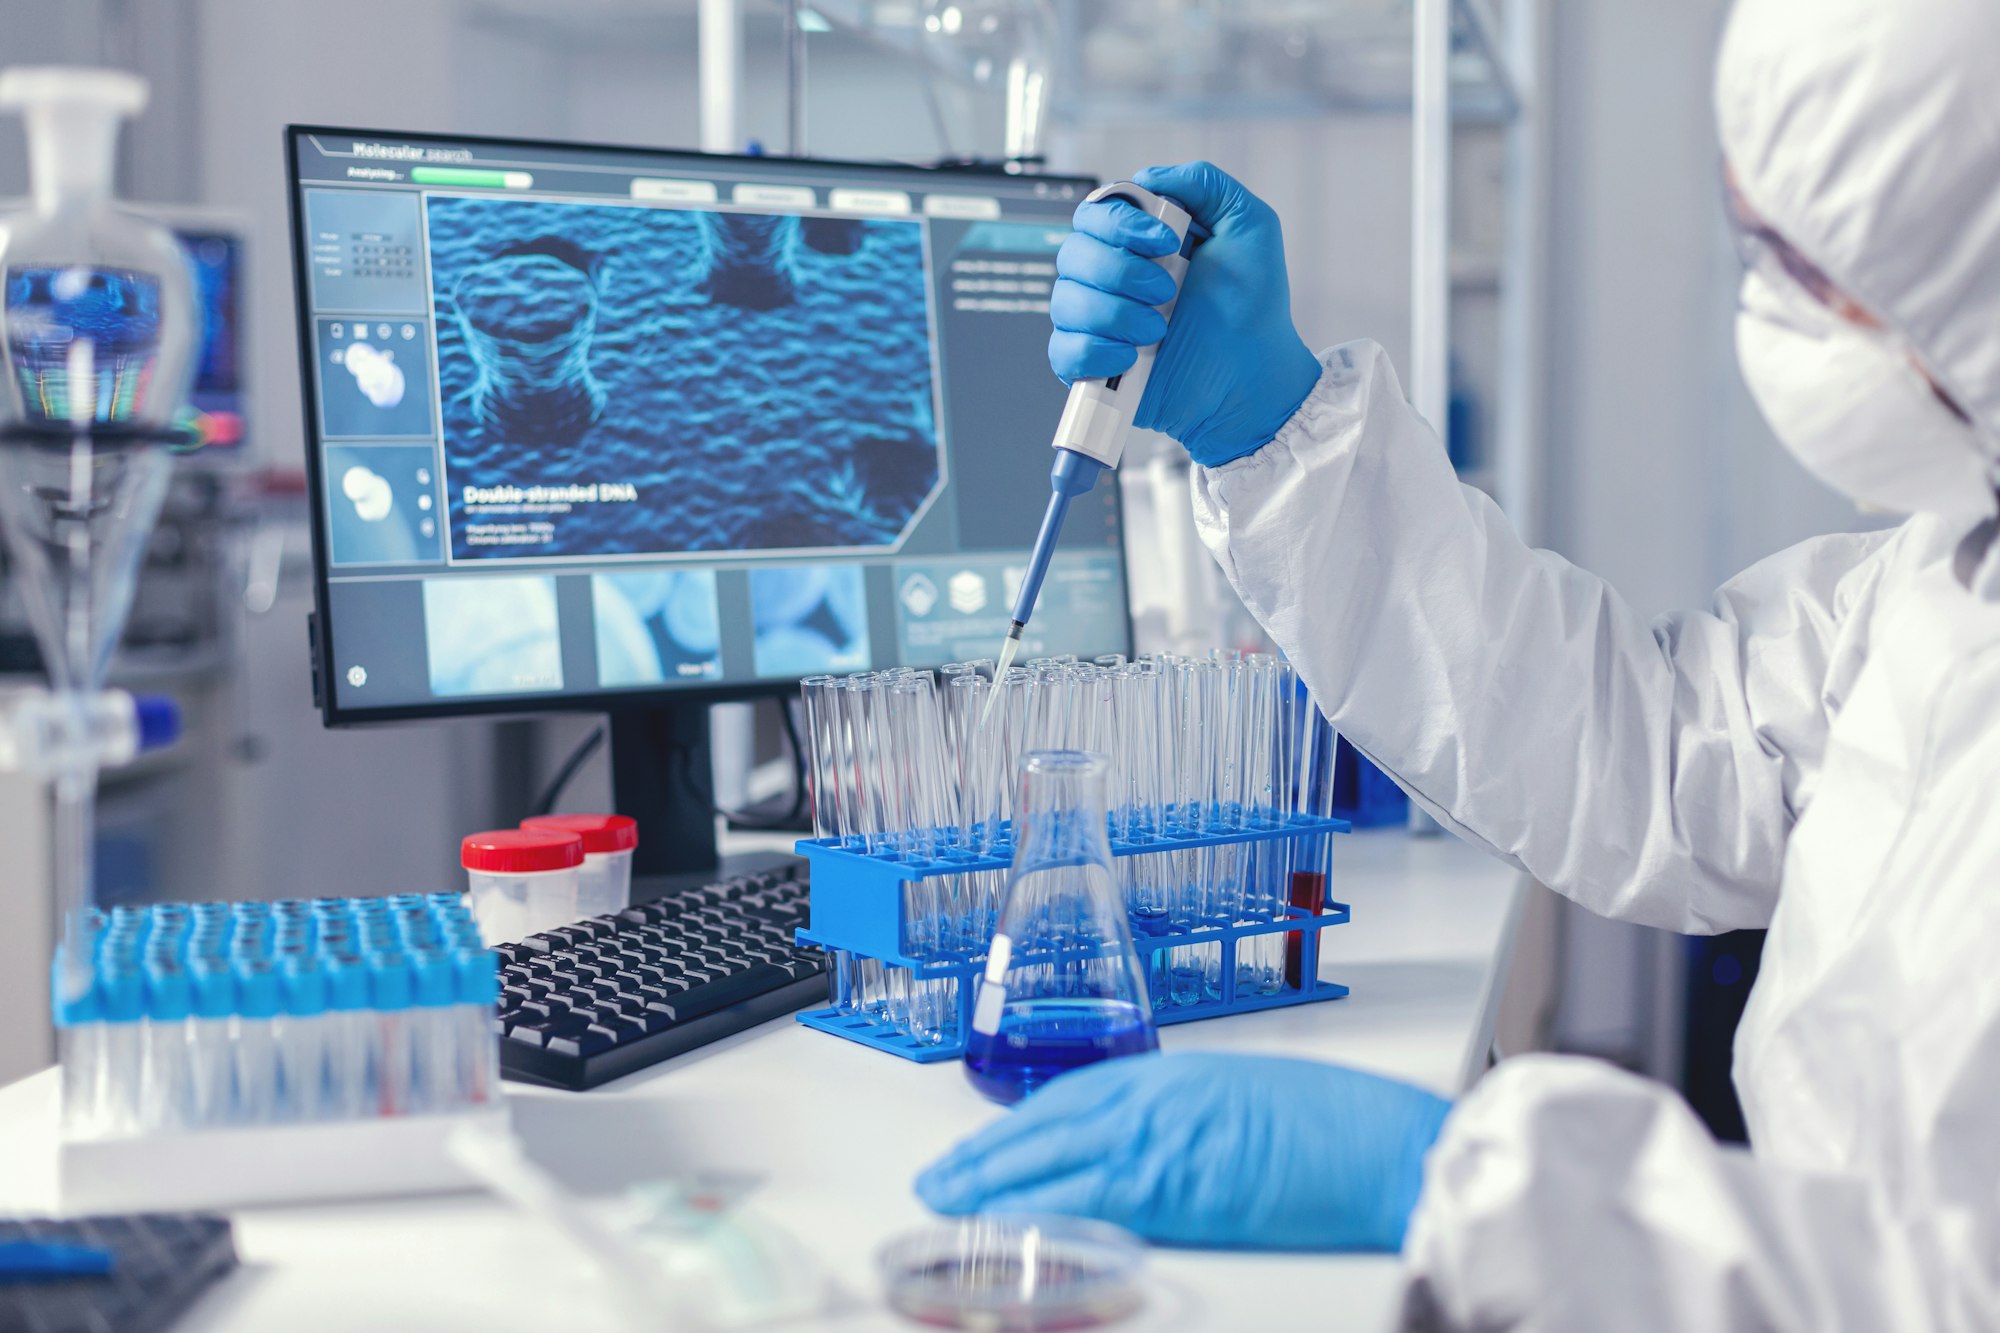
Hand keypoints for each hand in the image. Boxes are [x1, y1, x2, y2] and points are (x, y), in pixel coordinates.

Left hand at [916, 1052, 1452, 1250]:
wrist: (1380, 1144)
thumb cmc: (1332, 1122)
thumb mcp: (1240, 1097)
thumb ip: (1180, 1116)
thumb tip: (1143, 1145)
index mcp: (1168, 1074)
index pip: (1067, 1099)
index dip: (1015, 1127)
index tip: (979, 1147)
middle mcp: (1152, 1100)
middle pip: (1044, 1129)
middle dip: (984, 1157)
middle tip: (936, 1182)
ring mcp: (1159, 1143)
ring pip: (1051, 1164)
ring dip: (992, 1187)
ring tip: (948, 1207)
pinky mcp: (1173, 1191)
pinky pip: (1088, 1206)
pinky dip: (1040, 1218)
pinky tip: (1007, 1232)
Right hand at [1049, 161, 1322, 467]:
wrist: (1253, 377)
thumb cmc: (1253, 308)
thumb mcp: (1249, 226)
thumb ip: (1204, 183)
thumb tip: (1147, 176)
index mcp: (1140, 241)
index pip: (1095, 213)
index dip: (1120, 224)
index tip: (1166, 243)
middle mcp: (1113, 277)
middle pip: (1072, 253)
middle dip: (1120, 272)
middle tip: (1168, 292)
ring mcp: (1099, 322)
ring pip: (1065, 302)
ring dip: (1115, 315)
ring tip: (1159, 331)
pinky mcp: (1093, 365)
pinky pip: (1063, 351)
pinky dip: (1094, 352)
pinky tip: (1131, 357)